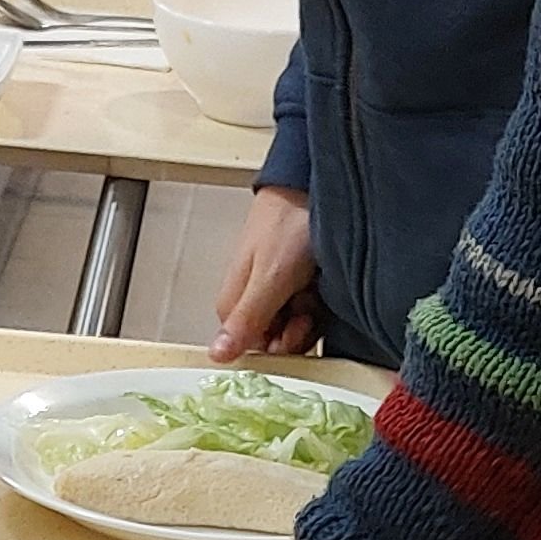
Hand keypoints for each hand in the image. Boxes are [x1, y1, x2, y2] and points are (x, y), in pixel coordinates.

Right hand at [214, 185, 321, 362]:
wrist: (313, 184)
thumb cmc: (288, 224)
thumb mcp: (270, 279)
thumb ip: (247, 319)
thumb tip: (216, 355)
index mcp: (236, 300)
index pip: (250, 345)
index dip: (274, 346)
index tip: (291, 332)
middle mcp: (255, 297)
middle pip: (274, 339)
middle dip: (295, 332)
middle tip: (307, 309)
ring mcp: (280, 289)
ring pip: (295, 325)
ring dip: (310, 317)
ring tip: (316, 291)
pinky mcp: (301, 282)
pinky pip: (311, 309)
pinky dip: (321, 303)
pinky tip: (324, 288)